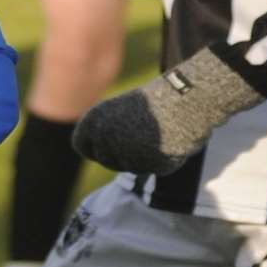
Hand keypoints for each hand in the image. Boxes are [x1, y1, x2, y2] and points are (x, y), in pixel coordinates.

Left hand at [72, 47, 263, 174]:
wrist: (184, 98)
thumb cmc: (149, 102)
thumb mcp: (116, 110)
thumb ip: (101, 131)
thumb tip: (92, 152)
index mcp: (92, 122)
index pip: (82, 147)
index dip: (96, 147)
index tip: (108, 142)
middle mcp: (105, 139)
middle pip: (105, 160)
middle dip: (119, 154)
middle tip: (138, 136)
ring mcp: (127, 153)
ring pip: (128, 166)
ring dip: (138, 157)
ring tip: (152, 135)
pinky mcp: (150, 164)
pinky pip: (150, 168)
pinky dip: (158, 159)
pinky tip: (166, 140)